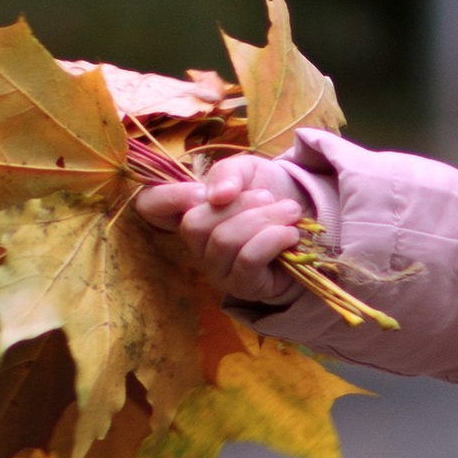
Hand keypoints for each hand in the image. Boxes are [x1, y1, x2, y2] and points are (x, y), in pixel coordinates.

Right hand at [130, 152, 305, 303]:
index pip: (151, 206)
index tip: (202, 191)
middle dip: (240, 205)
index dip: (167, 197)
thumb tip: (217, 196)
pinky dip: (273, 239)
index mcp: (190, 210)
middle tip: (269, 199)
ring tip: (289, 212)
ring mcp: (217, 269)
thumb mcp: (247, 171)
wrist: (305, 221)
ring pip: (225, 241)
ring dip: (265, 220)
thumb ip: (228, 173)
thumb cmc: (268, 195)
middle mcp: (196, 244)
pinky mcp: (242, 286)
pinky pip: (248, 260)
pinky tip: (290, 234)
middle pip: (196, 224)